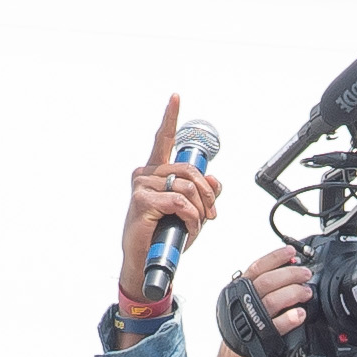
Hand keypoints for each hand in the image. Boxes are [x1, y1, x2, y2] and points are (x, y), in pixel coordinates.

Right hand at [118, 95, 220, 299]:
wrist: (148, 259)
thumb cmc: (166, 234)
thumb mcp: (193, 211)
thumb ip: (205, 193)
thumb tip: (215, 179)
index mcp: (156, 172)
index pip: (164, 140)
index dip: (171, 118)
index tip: (176, 96)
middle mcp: (145, 174)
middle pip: (190, 169)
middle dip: (208, 192)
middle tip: (212, 213)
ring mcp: (141, 186)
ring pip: (188, 186)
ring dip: (201, 208)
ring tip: (196, 223)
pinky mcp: (142, 200)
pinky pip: (181, 201)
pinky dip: (192, 217)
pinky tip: (188, 227)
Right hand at [229, 244, 312, 339]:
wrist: (236, 353)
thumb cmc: (245, 321)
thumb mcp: (247, 296)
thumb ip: (264, 283)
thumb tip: (290, 265)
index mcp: (240, 288)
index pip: (257, 268)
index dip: (275, 258)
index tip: (291, 252)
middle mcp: (244, 301)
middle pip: (267, 282)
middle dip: (290, 274)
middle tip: (306, 274)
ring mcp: (252, 319)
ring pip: (272, 301)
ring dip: (293, 293)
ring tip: (307, 292)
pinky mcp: (261, 337)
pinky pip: (276, 326)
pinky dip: (290, 318)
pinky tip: (300, 313)